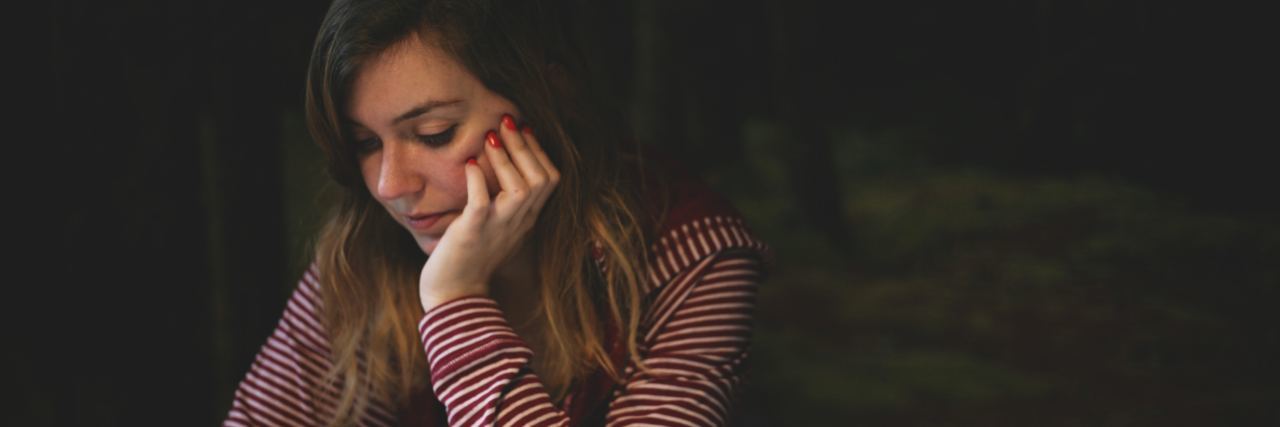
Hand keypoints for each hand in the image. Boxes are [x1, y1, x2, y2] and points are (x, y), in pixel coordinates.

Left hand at [418, 115, 560, 312]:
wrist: (455, 295)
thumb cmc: (471, 258)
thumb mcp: (497, 226)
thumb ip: (503, 201)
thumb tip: (497, 165)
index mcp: (527, 219)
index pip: (550, 180)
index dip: (539, 151)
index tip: (524, 129)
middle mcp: (519, 222)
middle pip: (541, 178)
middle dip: (525, 145)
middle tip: (507, 120)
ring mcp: (498, 228)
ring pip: (521, 188)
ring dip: (506, 158)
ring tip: (489, 136)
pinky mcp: (473, 233)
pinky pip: (482, 203)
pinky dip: (478, 181)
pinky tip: (470, 165)